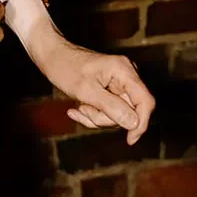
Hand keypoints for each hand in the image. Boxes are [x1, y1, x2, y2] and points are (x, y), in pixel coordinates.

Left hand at [41, 41, 155, 144]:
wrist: (51, 56)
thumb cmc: (64, 68)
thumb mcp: (85, 91)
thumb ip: (111, 107)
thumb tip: (135, 124)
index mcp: (124, 71)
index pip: (145, 101)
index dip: (141, 123)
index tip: (130, 140)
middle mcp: (126, 75)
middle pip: (130, 110)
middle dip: (106, 117)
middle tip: (84, 109)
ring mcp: (119, 82)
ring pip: (118, 113)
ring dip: (97, 116)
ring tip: (80, 106)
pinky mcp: (111, 89)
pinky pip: (109, 110)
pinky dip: (94, 113)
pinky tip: (77, 109)